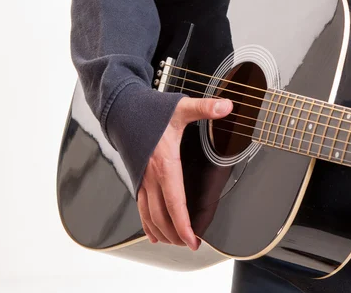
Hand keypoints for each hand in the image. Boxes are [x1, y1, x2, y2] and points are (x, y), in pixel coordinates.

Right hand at [137, 96, 232, 247]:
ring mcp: (141, 179)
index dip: (183, 224)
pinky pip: (141, 206)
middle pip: (162, 215)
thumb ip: (205, 108)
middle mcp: (150, 175)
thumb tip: (228, 106)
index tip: (192, 239)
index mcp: (164, 163)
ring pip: (149, 214)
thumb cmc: (151, 109)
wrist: (122, 108)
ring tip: (177, 243)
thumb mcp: (181, 106)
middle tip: (191, 245)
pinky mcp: (137, 178)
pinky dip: (147, 223)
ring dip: (163, 232)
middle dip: (175, 234)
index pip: (174, 202)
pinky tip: (154, 234)